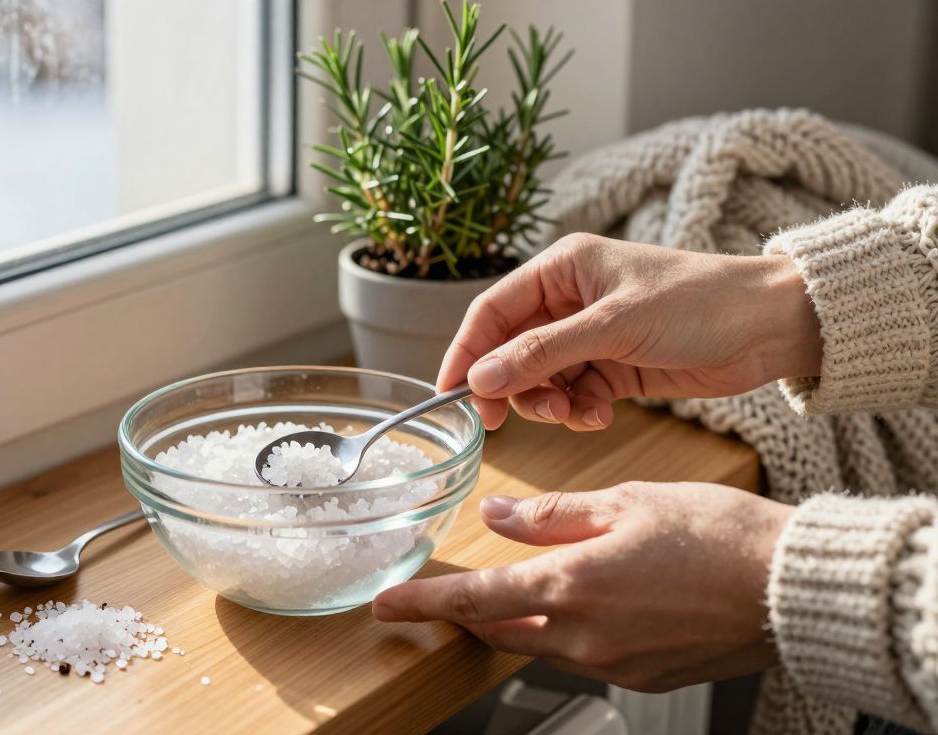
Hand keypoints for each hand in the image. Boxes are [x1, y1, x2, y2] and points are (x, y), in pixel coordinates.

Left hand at [372, 483, 793, 691]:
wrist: (792, 589)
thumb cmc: (718, 534)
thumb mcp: (627, 502)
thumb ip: (552, 514)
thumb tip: (498, 517)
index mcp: (572, 585)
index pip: (474, 602)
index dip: (424, 604)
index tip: (386, 605)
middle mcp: (584, 637)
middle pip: (501, 630)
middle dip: (470, 614)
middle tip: (452, 593)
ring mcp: (614, 664)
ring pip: (541, 644)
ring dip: (523, 619)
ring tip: (530, 584)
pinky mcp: (642, 677)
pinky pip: (583, 656)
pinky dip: (570, 630)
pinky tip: (594, 600)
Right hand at [438, 234, 822, 429]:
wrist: (773, 327)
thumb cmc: (700, 303)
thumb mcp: (614, 326)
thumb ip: (542, 353)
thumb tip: (480, 379)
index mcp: (563, 267)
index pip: (492, 312)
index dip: (467, 353)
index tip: (451, 396)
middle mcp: (570, 300)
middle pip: (511, 351)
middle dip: (511, 387)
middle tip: (509, 422)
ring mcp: (591, 336)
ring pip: (539, 379)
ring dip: (548, 404)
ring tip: (576, 415)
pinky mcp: (614, 368)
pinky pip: (573, 395)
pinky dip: (579, 412)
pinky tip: (601, 416)